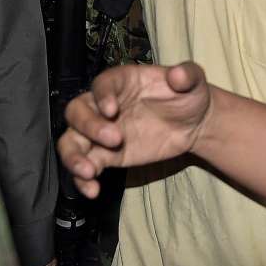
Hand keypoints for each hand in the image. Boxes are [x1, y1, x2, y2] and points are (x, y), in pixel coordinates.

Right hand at [58, 61, 212, 198]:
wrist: (193, 125)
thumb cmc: (188, 96)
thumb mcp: (194, 80)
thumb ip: (187, 75)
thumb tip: (178, 75)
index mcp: (121, 82)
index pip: (101, 85)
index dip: (102, 96)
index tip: (112, 110)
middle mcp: (103, 105)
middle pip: (77, 111)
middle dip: (88, 126)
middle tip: (113, 140)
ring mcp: (101, 132)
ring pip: (71, 141)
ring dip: (73, 156)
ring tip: (88, 171)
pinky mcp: (107, 156)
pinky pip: (86, 166)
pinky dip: (83, 180)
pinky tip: (93, 190)